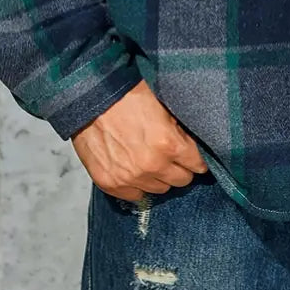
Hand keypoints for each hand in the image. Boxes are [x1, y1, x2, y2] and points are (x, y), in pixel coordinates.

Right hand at [71, 80, 208, 201]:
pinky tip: (136, 169)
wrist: (92, 96)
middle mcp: (151, 165)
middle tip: (174, 157)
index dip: (197, 159)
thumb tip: (194, 142)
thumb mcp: (165, 104)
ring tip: (153, 160)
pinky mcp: (110, 183)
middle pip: (182, 180)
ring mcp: (129, 177)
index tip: (194, 157)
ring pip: (160, 189)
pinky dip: (138, 185)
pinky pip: (135, 196)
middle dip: (181, 168)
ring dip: (160, 177)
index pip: (197, 165)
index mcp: (168, 144)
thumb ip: (180, 128)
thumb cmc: (129, 94)